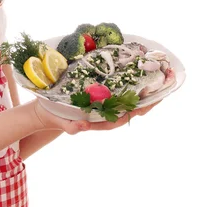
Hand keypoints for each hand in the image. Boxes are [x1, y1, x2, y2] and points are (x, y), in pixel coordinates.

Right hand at [32, 98, 159, 133]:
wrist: (50, 111)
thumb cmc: (57, 116)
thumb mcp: (63, 123)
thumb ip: (72, 127)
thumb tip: (82, 127)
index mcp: (97, 121)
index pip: (117, 120)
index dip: (129, 114)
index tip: (140, 108)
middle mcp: (102, 114)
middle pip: (125, 111)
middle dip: (141, 105)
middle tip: (156, 95)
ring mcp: (101, 106)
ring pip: (122, 103)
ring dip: (137, 96)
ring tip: (152, 86)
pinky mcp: (97, 97)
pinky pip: (114, 94)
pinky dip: (124, 88)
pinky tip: (133, 79)